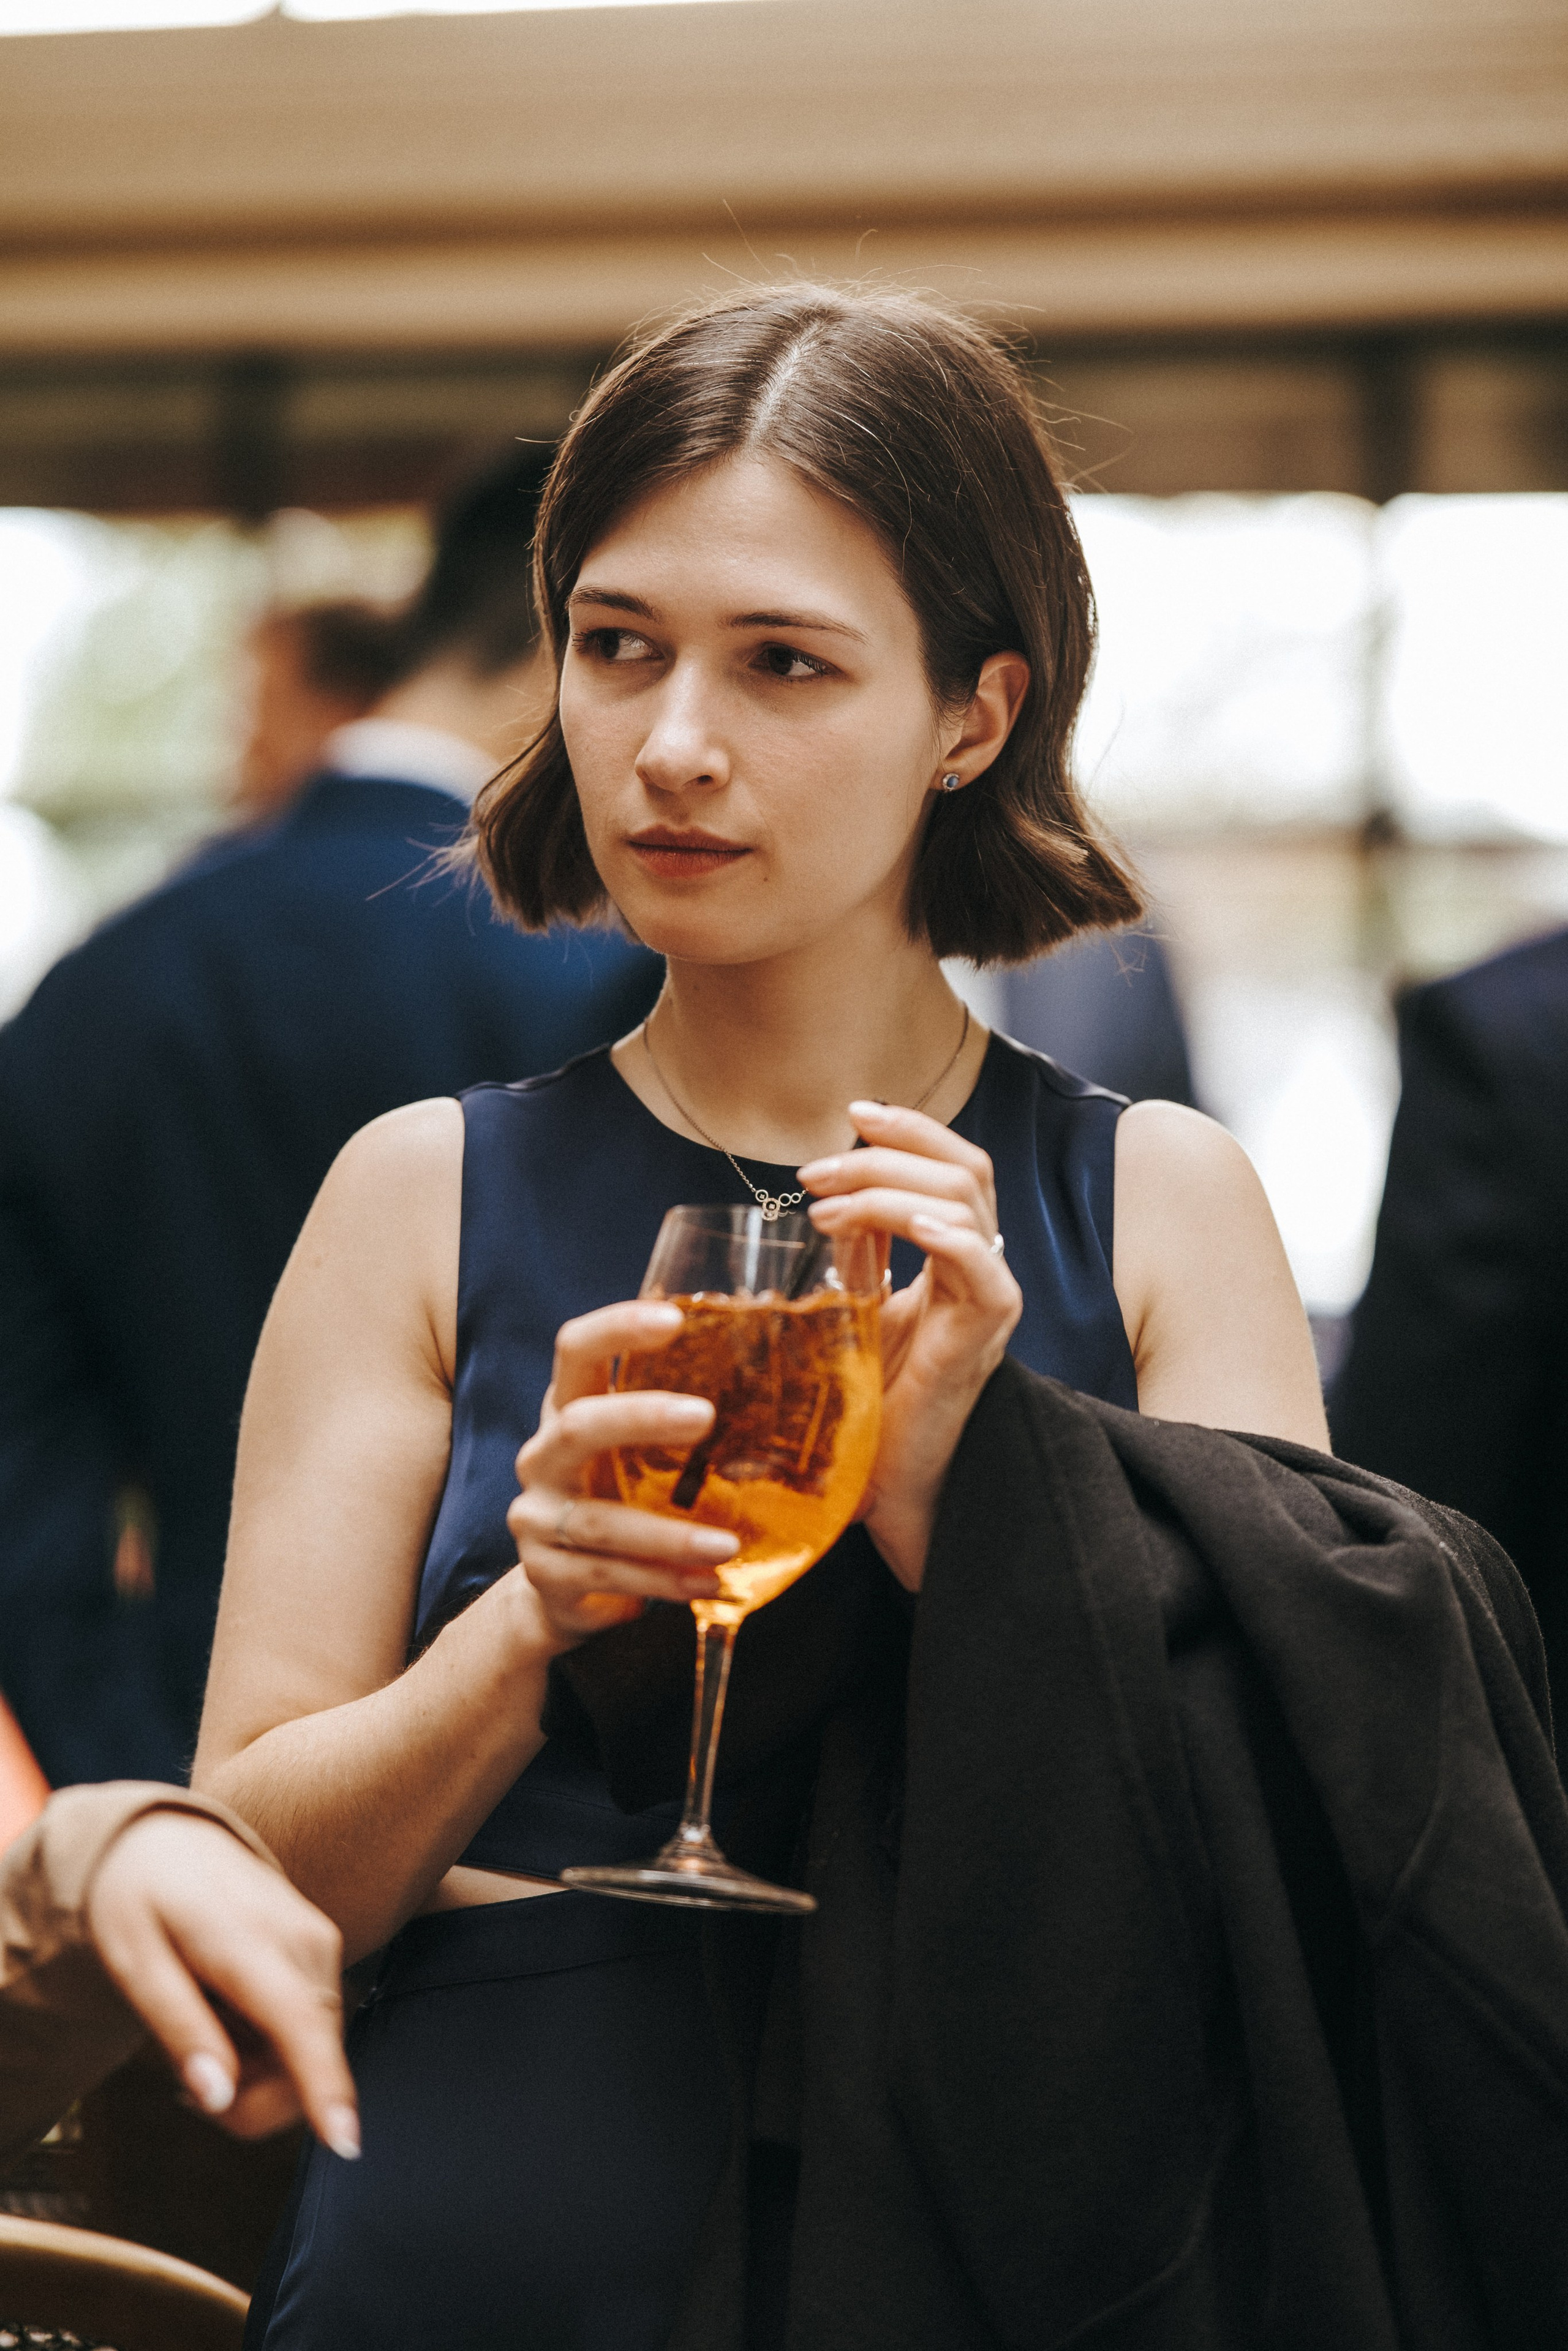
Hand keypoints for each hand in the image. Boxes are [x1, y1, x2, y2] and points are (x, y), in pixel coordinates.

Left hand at [85, 1811, 359, 2156]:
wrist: (167, 1840)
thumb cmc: (140, 1900)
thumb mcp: (133, 1963)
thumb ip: (179, 2028)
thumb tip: (218, 2098)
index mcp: (248, 1941)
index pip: (300, 2023)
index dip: (325, 2087)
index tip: (347, 2143)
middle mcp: (304, 1941)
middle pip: (308, 2057)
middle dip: (253, 2103)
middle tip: (183, 2088)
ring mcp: (320, 1942)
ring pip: (313, 2049)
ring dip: (261, 2074)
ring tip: (202, 2033)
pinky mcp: (323, 1950)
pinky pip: (310, 2027)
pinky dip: (271, 2047)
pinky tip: (229, 2015)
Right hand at [507, 1300, 739, 1645]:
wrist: (566, 1587)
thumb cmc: (621, 1496)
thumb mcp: (640, 1452)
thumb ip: (681, 1421)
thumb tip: (792, 1375)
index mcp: (567, 1407)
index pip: (576, 1350)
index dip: (617, 1327)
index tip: (674, 1317)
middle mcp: (542, 1454)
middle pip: (579, 1425)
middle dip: (641, 1417)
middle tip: (706, 1416)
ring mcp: (537, 1516)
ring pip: (600, 1521)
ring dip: (669, 1534)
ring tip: (728, 1545)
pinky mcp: (544, 1572)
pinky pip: (606, 1574)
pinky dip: (662, 1581)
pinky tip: (706, 1583)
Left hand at [800, 1101, 1020, 1589]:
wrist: (894, 1490)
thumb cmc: (871, 1412)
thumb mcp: (855, 1316)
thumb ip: (853, 1260)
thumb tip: (820, 1208)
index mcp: (955, 1258)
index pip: (953, 1165)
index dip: (909, 1129)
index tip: (851, 1115)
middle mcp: (981, 1270)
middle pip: (963, 1169)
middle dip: (884, 1154)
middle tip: (813, 1173)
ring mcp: (989, 1300)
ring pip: (964, 1203)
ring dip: (888, 1190)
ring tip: (825, 1208)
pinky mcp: (985, 1336)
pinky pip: (983, 1268)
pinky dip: (947, 1235)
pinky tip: (907, 1225)